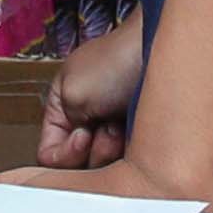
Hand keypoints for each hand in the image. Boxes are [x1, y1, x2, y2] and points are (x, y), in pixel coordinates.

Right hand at [36, 13, 141, 168]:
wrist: (162, 46)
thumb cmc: (121, 59)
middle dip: (96, 150)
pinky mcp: (139, 135)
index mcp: (62, 107)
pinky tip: (141, 126)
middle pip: (80, 165)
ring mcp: (114, 129)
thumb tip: (73, 152)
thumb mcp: (73, 92)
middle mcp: (86, 120)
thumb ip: (61, 131)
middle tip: (107, 125)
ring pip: (107, 167)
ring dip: (117, 148)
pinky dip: (136, 148)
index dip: (65, 152)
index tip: (83, 133)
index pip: (49, 154)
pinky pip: (131, 160)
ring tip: (127, 120)